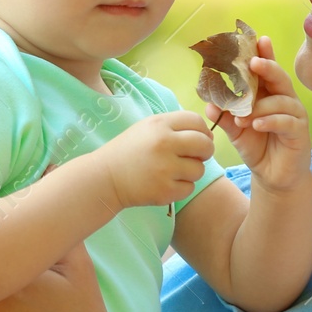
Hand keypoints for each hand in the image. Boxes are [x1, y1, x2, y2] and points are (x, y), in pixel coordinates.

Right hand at [92, 110, 214, 208]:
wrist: (105, 177)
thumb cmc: (129, 151)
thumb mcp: (147, 128)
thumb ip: (175, 127)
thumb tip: (207, 135)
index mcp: (159, 125)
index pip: (197, 122)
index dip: (203, 131)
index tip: (199, 139)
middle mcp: (164, 143)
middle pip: (205, 145)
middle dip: (205, 152)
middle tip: (195, 157)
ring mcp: (165, 168)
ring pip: (199, 169)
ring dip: (190, 172)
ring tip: (172, 172)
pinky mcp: (165, 190)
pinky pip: (190, 188)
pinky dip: (181, 188)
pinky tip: (165, 184)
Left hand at [204, 36, 311, 192]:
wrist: (273, 176)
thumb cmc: (256, 147)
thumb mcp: (236, 131)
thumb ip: (224, 117)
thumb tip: (209, 104)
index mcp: (269, 94)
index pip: (268, 70)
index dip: (265, 54)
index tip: (258, 39)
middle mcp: (284, 100)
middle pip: (279, 77)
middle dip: (267, 67)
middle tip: (253, 62)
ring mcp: (295, 114)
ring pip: (281, 100)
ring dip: (260, 106)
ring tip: (243, 117)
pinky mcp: (299, 131)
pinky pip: (287, 121)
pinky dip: (271, 120)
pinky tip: (257, 124)